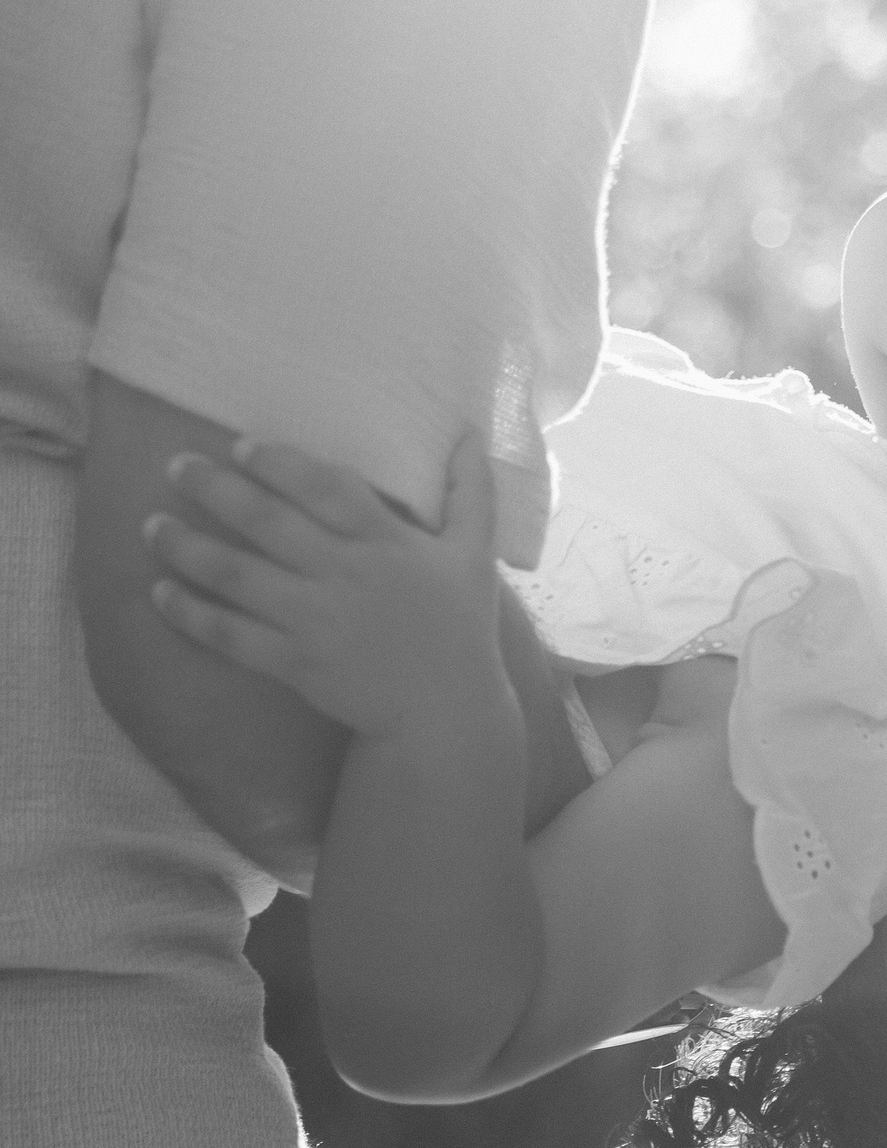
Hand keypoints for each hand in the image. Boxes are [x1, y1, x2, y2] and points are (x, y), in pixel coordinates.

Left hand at [144, 433, 504, 743]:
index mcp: (387, 543)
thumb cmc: (460, 628)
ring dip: (188, 548)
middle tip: (176, 466)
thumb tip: (469, 433)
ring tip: (151, 525)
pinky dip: (192, 613)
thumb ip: (471, 493)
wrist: (445, 714)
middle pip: (269, 523)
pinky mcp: (295, 664)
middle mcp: (346, 576)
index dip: (281, 463)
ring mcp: (317, 622)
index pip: (327, 489)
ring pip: (239, 576)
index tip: (241, 445)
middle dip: (216, 490)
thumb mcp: (475, 555)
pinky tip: (160, 592)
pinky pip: (232, 634)